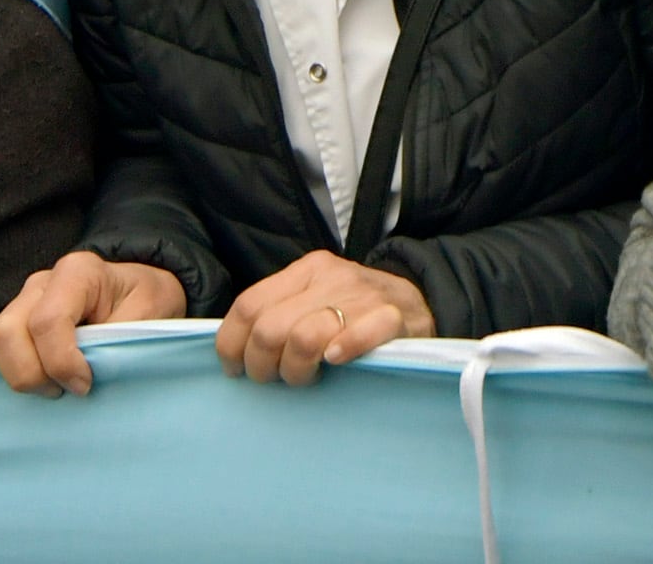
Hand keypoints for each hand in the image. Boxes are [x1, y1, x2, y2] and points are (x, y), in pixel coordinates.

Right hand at [0, 250, 190, 395]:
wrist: (141, 291)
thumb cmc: (146, 298)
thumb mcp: (151, 310)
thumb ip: (122, 336)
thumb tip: (96, 368)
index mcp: (77, 272)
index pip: (48, 320)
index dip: (61, 361)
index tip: (85, 385)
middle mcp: (42, 283)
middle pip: (8, 331)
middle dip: (31, 373)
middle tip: (64, 391)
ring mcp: (25, 302)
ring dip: (23, 375)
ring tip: (57, 389)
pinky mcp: (19, 325)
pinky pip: (3, 353)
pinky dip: (20, 373)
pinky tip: (47, 384)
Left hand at [214, 250, 433, 386]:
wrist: (420, 303)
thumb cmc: (356, 313)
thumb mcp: (314, 301)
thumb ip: (279, 316)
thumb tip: (233, 352)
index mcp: (304, 271)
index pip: (248, 306)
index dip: (232, 346)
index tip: (237, 371)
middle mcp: (330, 277)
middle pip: (270, 328)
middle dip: (263, 367)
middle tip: (276, 380)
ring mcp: (362, 295)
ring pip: (306, 336)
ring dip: (297, 370)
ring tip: (307, 378)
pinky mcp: (393, 315)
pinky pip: (362, 332)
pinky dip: (345, 348)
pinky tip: (337, 361)